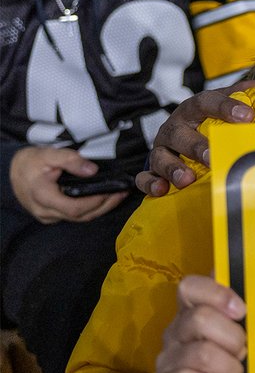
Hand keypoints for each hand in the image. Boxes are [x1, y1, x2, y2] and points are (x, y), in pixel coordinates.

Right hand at [9, 146, 127, 223]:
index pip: (74, 208)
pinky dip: (92, 209)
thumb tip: (92, 170)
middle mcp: (46, 211)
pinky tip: (104, 198)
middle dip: (105, 205)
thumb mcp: (48, 154)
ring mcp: (49, 216)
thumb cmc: (30, 162)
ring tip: (119, 194)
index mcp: (43, 196)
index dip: (96, 202)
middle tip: (123, 192)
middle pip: (81, 216)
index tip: (113, 190)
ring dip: (102, 208)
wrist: (12, 171)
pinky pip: (76, 216)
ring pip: (80, 218)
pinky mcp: (52, 216)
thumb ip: (70, 160)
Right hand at [136, 79, 254, 196]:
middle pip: (179, 134)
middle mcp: (174, 128)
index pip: (205, 102)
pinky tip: (162, 190)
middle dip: (196, 146)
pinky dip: (151, 183)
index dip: (225, 107)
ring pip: (161, 156)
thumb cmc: (203, 121)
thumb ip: (235, 97)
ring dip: (173, 168)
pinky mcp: (152, 169)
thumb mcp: (217, 106)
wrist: (176, 136)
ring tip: (187, 179)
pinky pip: (145, 177)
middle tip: (212, 156)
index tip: (246, 115)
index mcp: (191, 110)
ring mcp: (161, 149)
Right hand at [149, 275, 246, 372]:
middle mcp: (176, 335)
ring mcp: (167, 363)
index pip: (191, 287)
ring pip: (202, 353)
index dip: (217, 294)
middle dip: (233, 339)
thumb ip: (248, 315)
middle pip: (199, 318)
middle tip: (243, 356)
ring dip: (228, 369)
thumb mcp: (249, 343)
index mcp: (194, 315)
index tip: (242, 312)